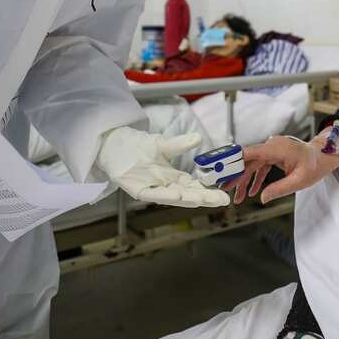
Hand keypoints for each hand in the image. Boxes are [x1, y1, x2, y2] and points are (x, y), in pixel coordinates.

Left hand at [96, 128, 229, 208]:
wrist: (114, 146)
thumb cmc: (137, 147)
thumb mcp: (163, 145)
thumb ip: (180, 144)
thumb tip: (198, 138)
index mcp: (172, 178)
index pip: (195, 187)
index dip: (209, 192)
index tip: (224, 196)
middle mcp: (164, 186)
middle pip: (188, 195)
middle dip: (205, 198)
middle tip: (223, 201)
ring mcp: (152, 189)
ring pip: (173, 197)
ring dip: (188, 199)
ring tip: (203, 200)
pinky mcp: (137, 190)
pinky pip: (153, 194)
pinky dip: (165, 196)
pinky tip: (178, 195)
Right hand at [228, 128, 338, 204]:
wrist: (323, 157)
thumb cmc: (315, 166)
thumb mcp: (299, 181)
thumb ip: (280, 189)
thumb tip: (263, 198)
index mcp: (277, 148)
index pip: (250, 152)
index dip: (234, 160)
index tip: (221, 168)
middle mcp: (272, 146)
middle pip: (248, 160)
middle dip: (235, 175)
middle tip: (224, 188)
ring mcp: (272, 149)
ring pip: (252, 165)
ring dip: (244, 180)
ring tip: (237, 197)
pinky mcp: (273, 154)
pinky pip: (260, 166)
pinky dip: (255, 178)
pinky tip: (251, 191)